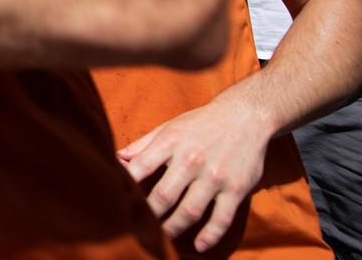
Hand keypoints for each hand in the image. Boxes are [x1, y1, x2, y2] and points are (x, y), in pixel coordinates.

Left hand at [118, 100, 272, 252]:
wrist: (245, 116)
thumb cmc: (201, 123)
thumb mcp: (169, 127)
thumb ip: (142, 145)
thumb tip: (116, 160)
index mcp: (170, 142)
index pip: (140, 168)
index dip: (126, 186)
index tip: (118, 201)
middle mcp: (192, 160)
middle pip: (164, 196)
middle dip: (148, 215)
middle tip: (138, 227)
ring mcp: (215, 176)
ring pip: (190, 211)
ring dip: (173, 228)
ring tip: (160, 238)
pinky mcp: (236, 189)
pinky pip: (222, 218)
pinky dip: (210, 235)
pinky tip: (199, 245)